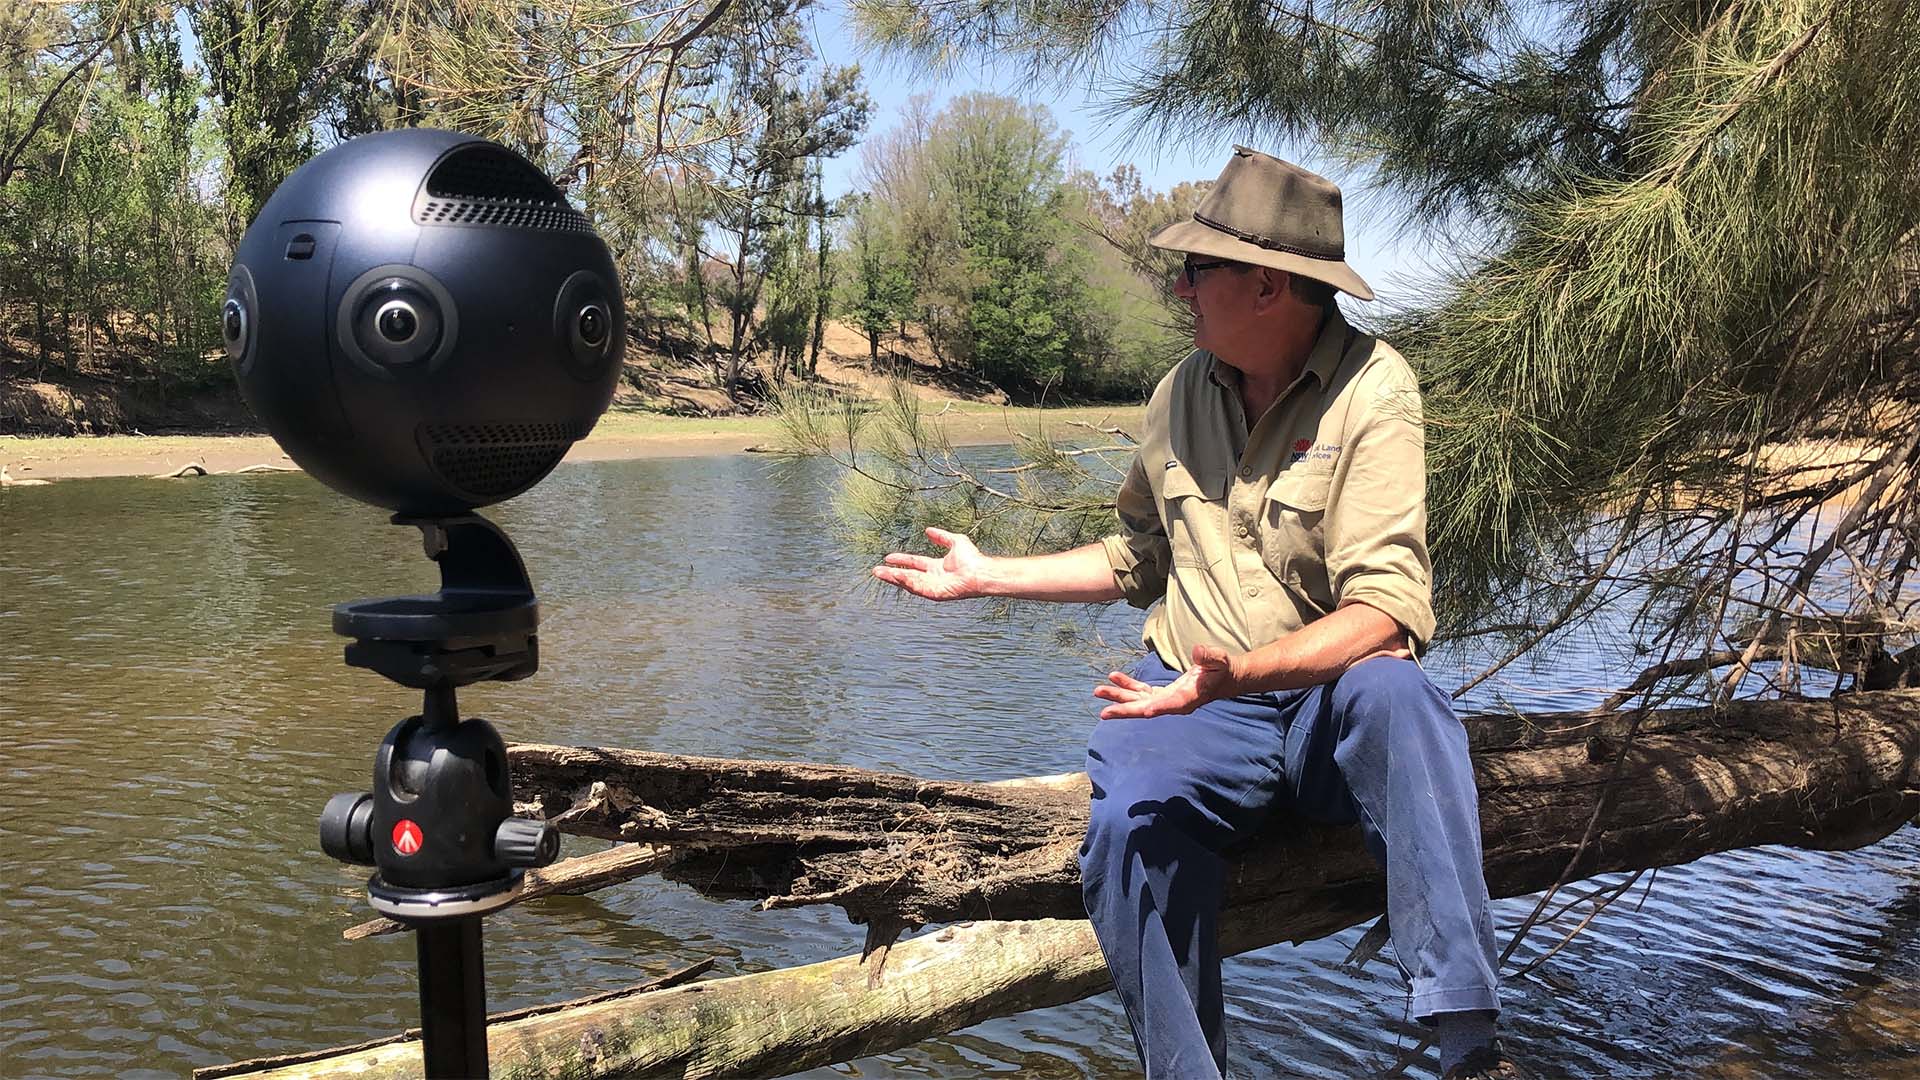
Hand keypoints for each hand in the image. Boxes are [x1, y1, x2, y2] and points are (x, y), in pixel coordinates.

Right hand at [872, 527, 990, 600]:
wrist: (979, 571)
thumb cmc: (972, 558)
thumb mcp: (955, 541)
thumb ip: (941, 536)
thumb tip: (928, 530)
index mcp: (935, 567)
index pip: (914, 563)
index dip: (901, 560)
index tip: (888, 557)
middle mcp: (932, 577)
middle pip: (908, 575)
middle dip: (892, 573)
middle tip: (877, 570)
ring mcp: (932, 587)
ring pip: (909, 583)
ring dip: (894, 578)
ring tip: (880, 573)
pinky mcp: (934, 594)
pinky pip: (917, 588)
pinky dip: (906, 582)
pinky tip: (897, 576)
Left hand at [1094, 644, 1240, 719]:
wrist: (1223, 677)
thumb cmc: (1222, 669)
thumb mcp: (1219, 660)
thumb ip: (1208, 657)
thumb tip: (1197, 651)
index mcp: (1188, 699)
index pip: (1171, 705)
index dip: (1157, 708)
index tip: (1143, 711)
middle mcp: (1174, 703)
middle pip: (1146, 709)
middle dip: (1125, 709)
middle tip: (1104, 712)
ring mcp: (1166, 699)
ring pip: (1139, 701)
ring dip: (1119, 697)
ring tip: (1098, 691)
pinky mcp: (1163, 693)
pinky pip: (1141, 691)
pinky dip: (1128, 685)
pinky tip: (1114, 677)